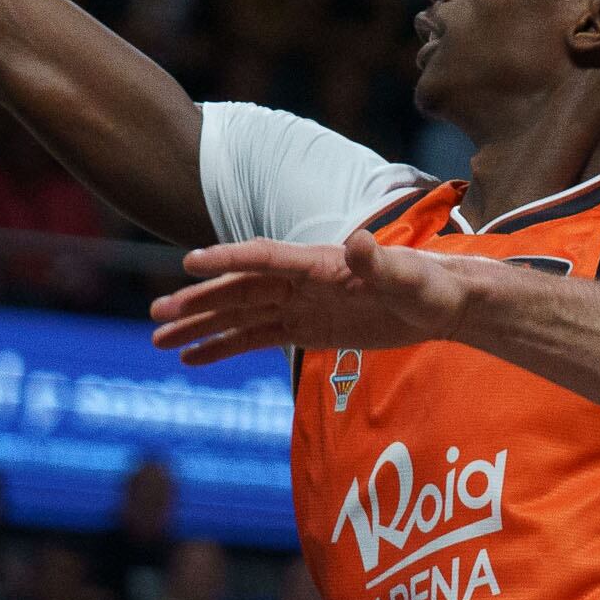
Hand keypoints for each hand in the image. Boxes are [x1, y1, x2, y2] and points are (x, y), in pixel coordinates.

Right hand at [151, 231, 469, 362]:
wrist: (442, 305)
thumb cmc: (429, 285)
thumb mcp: (408, 275)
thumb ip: (380, 261)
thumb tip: (358, 240)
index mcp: (318, 262)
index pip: (263, 258)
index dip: (227, 260)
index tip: (188, 263)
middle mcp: (300, 280)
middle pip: (238, 290)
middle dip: (197, 303)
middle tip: (157, 317)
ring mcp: (299, 305)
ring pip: (239, 315)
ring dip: (199, 327)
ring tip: (159, 340)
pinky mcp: (305, 329)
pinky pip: (255, 338)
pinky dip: (223, 347)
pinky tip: (192, 359)